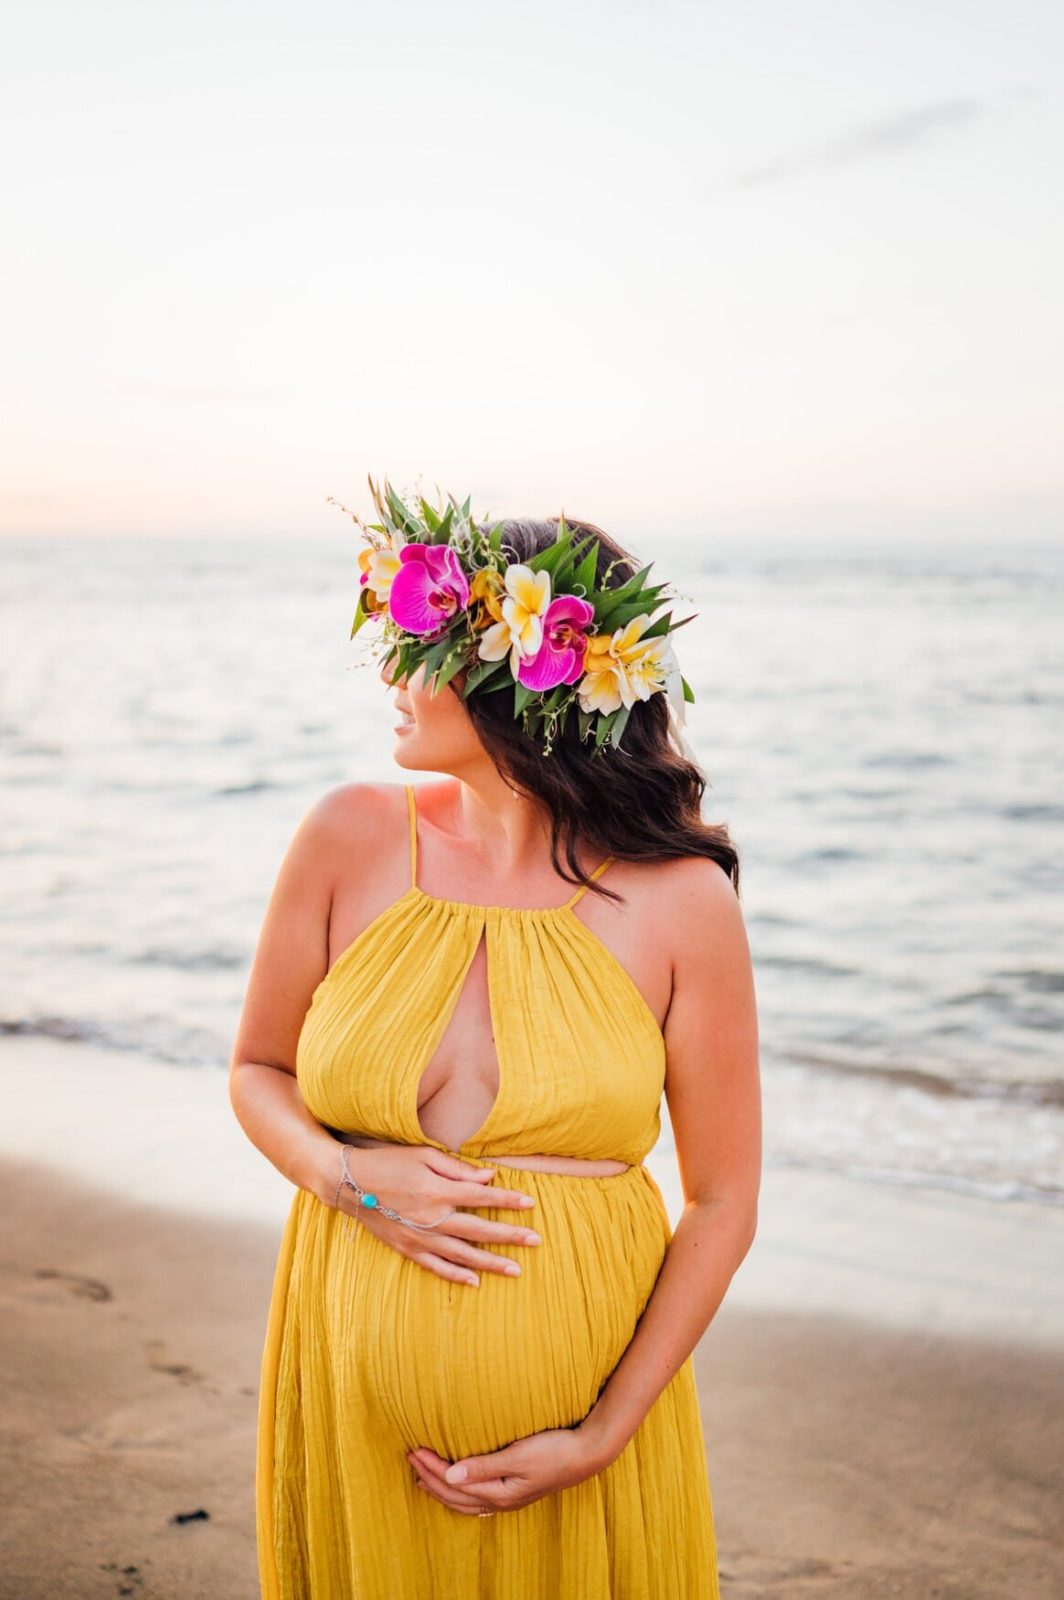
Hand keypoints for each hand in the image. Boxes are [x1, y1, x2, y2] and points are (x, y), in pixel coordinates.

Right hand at [326, 1137, 541, 1285]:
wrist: (348, 1183)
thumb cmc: (388, 1162)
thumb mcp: (423, 1155)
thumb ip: (458, 1169)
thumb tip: (489, 1176)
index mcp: (437, 1191)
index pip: (482, 1197)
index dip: (508, 1200)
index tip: (530, 1203)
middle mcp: (432, 1219)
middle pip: (479, 1230)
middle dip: (510, 1236)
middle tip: (535, 1241)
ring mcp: (419, 1238)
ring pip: (463, 1254)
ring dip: (491, 1262)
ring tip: (515, 1269)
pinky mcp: (407, 1249)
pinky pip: (436, 1266)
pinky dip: (456, 1275)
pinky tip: (475, 1281)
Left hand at [406, 1425, 600, 1514]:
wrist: (587, 1453)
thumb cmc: (555, 1450)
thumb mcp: (518, 1455)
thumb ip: (484, 1466)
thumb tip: (451, 1474)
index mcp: (499, 1492)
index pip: (455, 1482)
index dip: (432, 1467)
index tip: (414, 1449)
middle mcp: (501, 1500)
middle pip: (456, 1495)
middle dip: (431, 1477)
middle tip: (411, 1457)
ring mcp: (509, 1498)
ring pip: (465, 1501)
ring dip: (442, 1489)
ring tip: (424, 1478)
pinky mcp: (516, 1491)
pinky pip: (478, 1500)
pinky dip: (461, 1495)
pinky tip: (460, 1489)